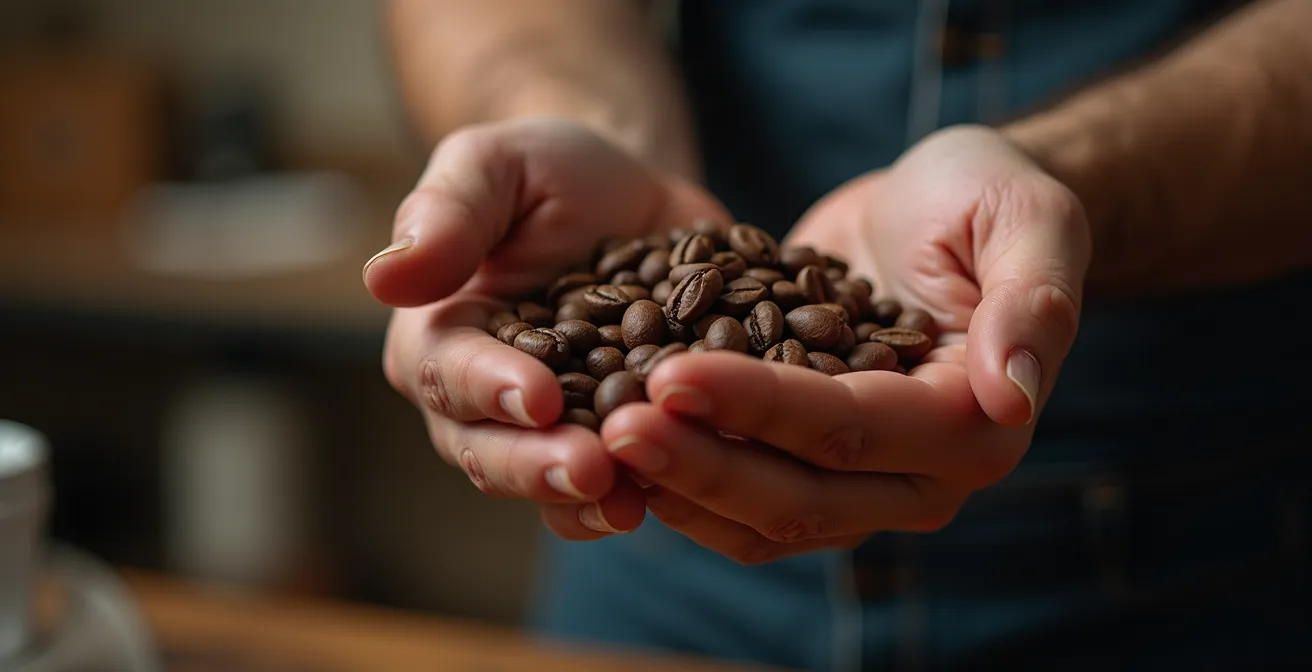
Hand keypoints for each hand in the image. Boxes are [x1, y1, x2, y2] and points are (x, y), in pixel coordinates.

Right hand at [363, 117, 727, 539]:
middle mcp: (484, 401)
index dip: (491, 389)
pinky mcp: (615, 442)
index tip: (537, 397)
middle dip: (541, 465)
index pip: (451, 373)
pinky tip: (681, 495)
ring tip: (633, 503)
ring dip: (590, 500)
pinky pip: (620, 486)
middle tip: (593, 470)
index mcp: (440, 337)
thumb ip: (446, 213)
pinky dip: (647, 494)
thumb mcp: (495, 163)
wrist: (631, 197)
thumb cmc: (549, 171)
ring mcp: (552, 432)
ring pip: (553, 484)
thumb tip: (383, 277)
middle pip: (494, 451)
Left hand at [601, 125, 1090, 562]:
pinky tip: (616, 443)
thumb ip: (1034, 302)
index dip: (760, 410)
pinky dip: (681, 484)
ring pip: (761, 520)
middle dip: (701, 463)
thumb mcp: (1028, 221)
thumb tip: (1013, 395)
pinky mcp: (811, 468)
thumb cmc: (984, 200)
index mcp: (973, 424)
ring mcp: (863, 484)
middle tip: (613, 424)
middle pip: (799, 496)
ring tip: (598, 435)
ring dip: (679, 487)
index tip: (672, 376)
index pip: (850, 430)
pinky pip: (741, 504)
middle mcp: (921, 475)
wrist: (935, 209)